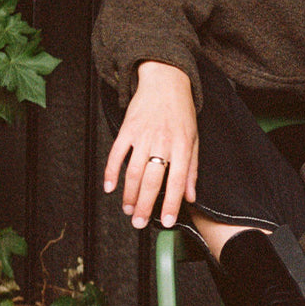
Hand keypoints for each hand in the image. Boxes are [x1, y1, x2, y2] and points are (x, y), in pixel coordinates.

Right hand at [103, 62, 198, 228]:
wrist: (165, 81)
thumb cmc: (182, 113)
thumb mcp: (194, 140)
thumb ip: (192, 169)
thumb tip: (190, 197)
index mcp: (182, 146)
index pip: (177, 181)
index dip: (171, 203)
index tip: (167, 221)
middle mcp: (162, 142)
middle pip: (152, 180)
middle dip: (145, 205)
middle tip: (140, 223)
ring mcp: (143, 135)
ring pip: (133, 171)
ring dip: (129, 194)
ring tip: (128, 210)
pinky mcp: (127, 129)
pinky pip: (116, 154)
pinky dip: (111, 172)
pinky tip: (110, 188)